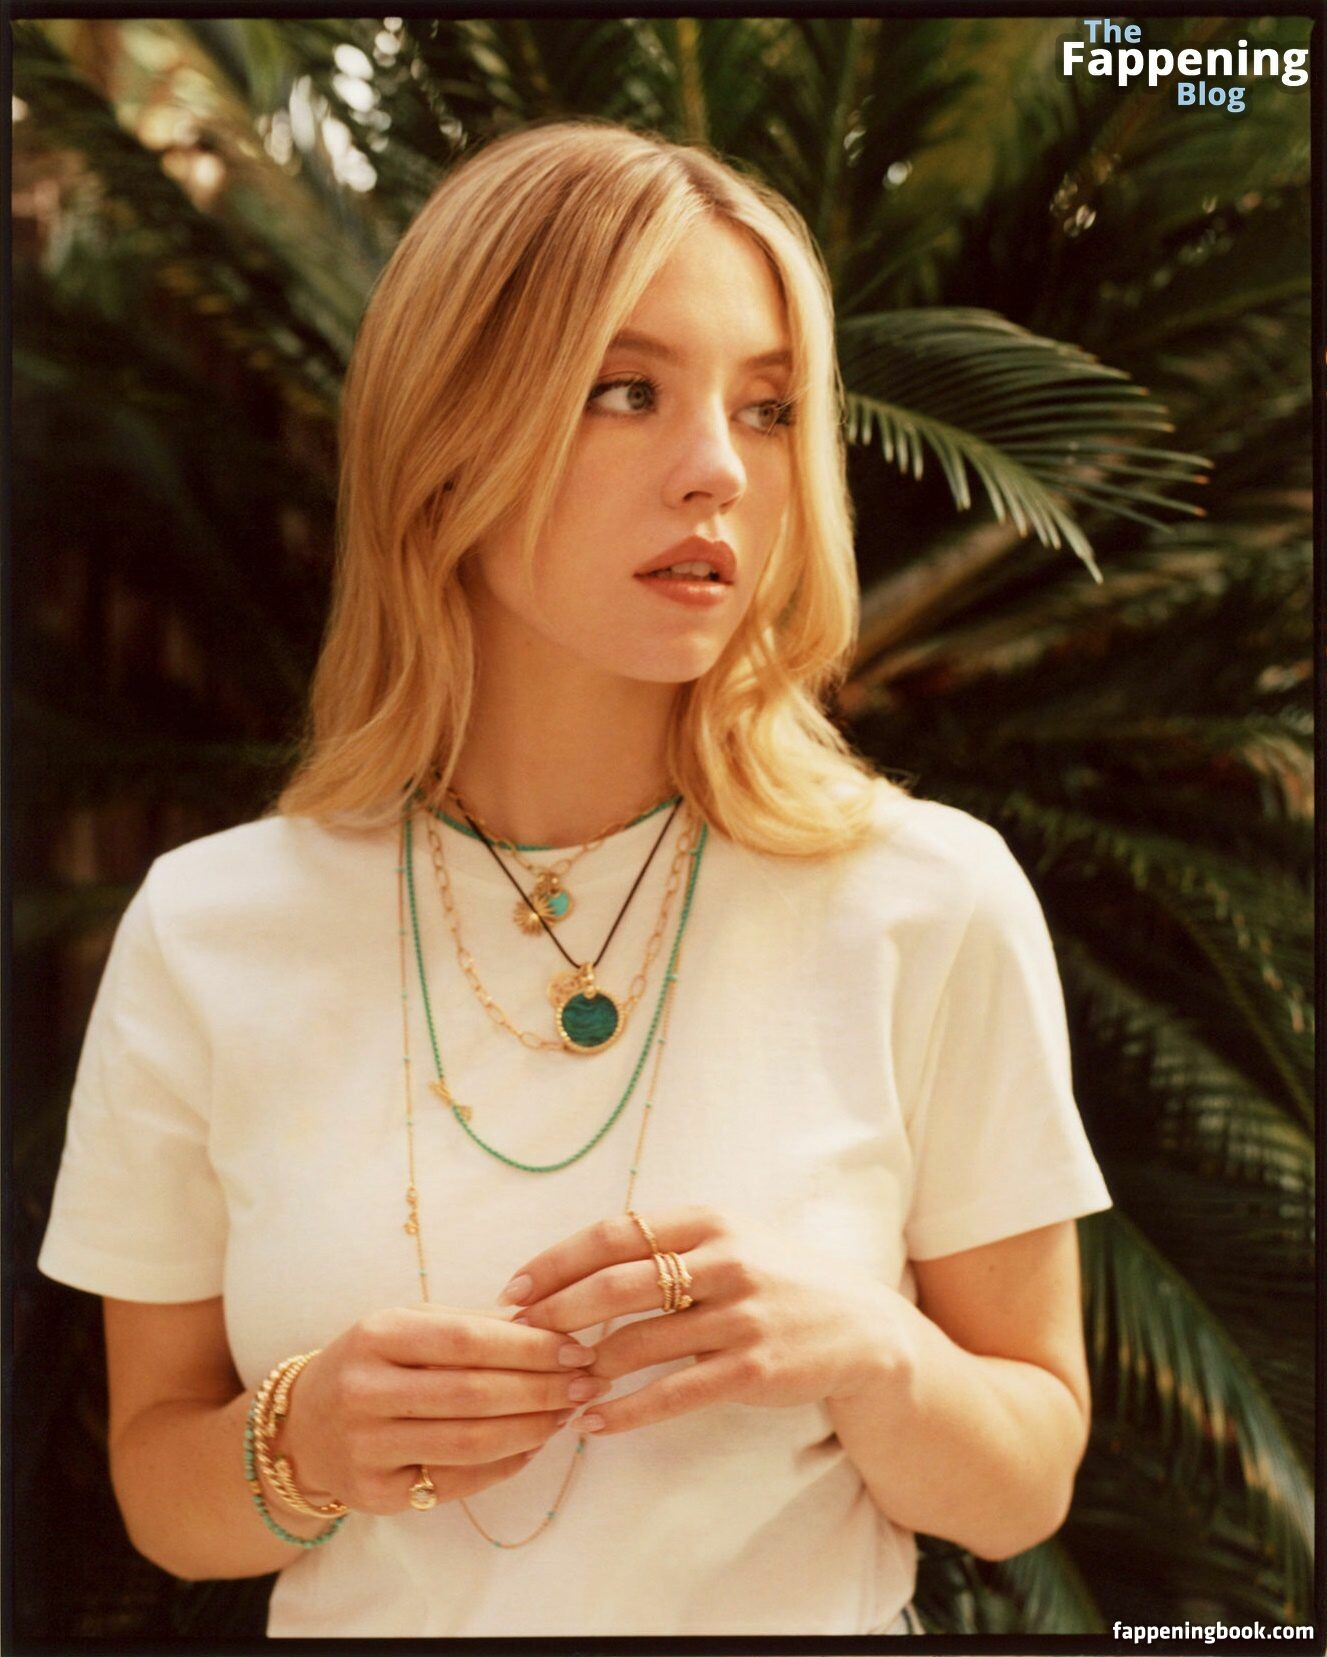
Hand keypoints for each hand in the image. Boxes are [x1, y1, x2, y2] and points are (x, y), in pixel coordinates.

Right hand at [275, 1306, 610, 1514]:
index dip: (529, 1347)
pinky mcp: (375, 1495)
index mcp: (376, 1336)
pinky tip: (535, 1442)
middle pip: (474, 1395)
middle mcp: (365, 1392)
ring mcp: (366, 1448)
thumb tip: (548, 1326)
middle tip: (588, 1382)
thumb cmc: (372, 1363)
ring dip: (533, 1428)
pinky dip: (506, 1463)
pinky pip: (456, 1482)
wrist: (302, 1426)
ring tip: (569, 1412)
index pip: (467, 1341)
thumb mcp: (407, 1325)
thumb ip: (470, 1325)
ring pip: (470, 1443)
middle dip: (542, 1389)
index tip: (575, 1347)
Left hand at [498, 1206, 911, 1435]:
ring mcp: (740, 1316)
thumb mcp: (726, 1239)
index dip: (557, 1261)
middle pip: (618, 1284)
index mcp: (707, 1221)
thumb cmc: (774, 1278)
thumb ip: (662, 1246)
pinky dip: (625, 1411)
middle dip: (558, 1313)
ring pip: (640, 1342)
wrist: (859, 1328)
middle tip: (518, 1337)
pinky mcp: (752, 1369)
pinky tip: (593, 1422)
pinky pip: (673, 1392)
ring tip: (550, 1384)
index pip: (614, 1234)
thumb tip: (573, 1266)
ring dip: (586, 1366)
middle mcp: (724, 1261)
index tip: (516, 1289)